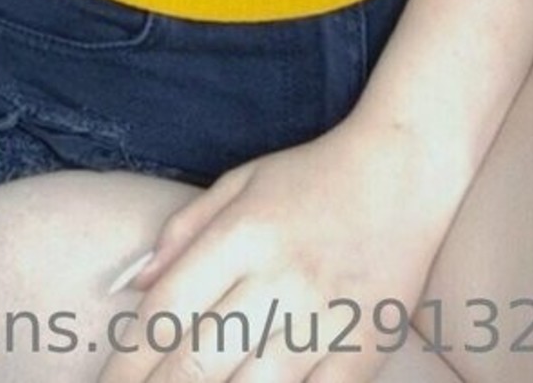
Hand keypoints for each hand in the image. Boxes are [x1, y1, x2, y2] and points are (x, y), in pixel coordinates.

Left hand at [98, 117, 451, 382]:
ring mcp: (323, 319)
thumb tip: (131, 288)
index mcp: (242, 234)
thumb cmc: (313, 177)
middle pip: (196, 362)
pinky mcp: (363, 350)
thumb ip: (183, 233)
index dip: (127, 363)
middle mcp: (278, 279)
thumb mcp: (240, 183)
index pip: (166, 314)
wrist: (405, 170)